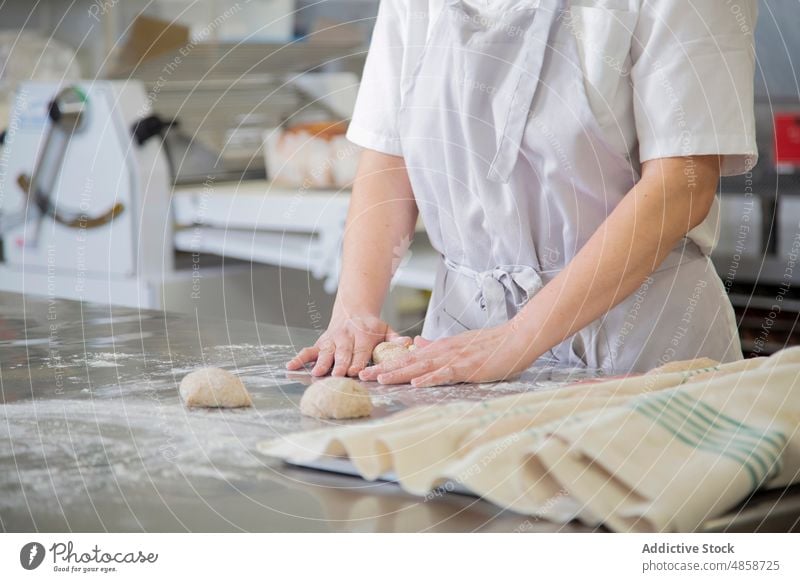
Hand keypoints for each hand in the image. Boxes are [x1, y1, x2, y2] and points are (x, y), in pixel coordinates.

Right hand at [286, 314, 404, 376]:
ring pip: (325, 352)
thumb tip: (408, 343)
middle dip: (340, 364)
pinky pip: (308, 351)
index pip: (361, 351)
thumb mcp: (386, 329)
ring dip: (321, 363)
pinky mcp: (320, 344)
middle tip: (337, 375)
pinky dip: (299, 358)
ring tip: (317, 373)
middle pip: (343, 353)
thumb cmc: (371, 327)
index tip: (355, 371)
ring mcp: (331, 341)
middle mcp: (345, 338)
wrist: (353, 311)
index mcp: (363, 336)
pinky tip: (291, 366)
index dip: (358, 361)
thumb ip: (395, 338)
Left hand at [358, 323, 532, 386]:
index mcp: (439, 348)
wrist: (515, 338)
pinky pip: (445, 373)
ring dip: (399, 373)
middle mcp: (442, 351)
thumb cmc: (490, 345)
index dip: (386, 365)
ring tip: (380, 380)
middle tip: (362, 377)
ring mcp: (454, 358)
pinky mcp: (467, 366)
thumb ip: (437, 346)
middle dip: (384, 370)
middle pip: (407, 362)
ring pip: (421, 367)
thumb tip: (417, 345)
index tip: (368, 371)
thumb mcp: (459, 344)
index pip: (407, 358)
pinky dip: (430, 378)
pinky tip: (416, 383)